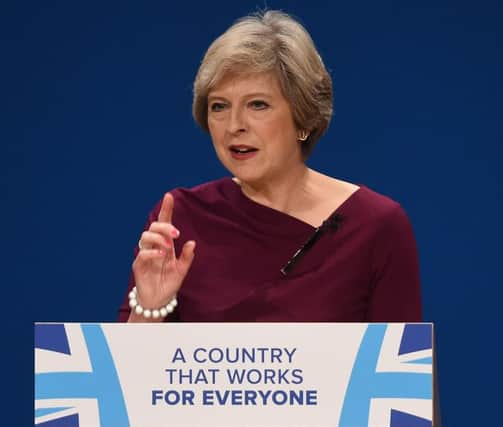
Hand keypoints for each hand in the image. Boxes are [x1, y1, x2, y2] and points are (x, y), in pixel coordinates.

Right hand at [132, 193, 195, 309]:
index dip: (166, 209)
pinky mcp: (138, 265)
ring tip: (169, 247)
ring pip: (145, 236)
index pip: (164, 223)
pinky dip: (152, 251)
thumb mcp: (182, 270)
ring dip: (158, 238)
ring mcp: (145, 255)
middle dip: (164, 225)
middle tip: (176, 233)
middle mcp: (154, 247)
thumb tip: (192, 242)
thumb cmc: (169, 284)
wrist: (158, 301)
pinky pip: (142, 253)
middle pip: (153, 227)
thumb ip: (187, 257)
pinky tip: (161, 254)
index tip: (169, 196)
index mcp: (165, 245)